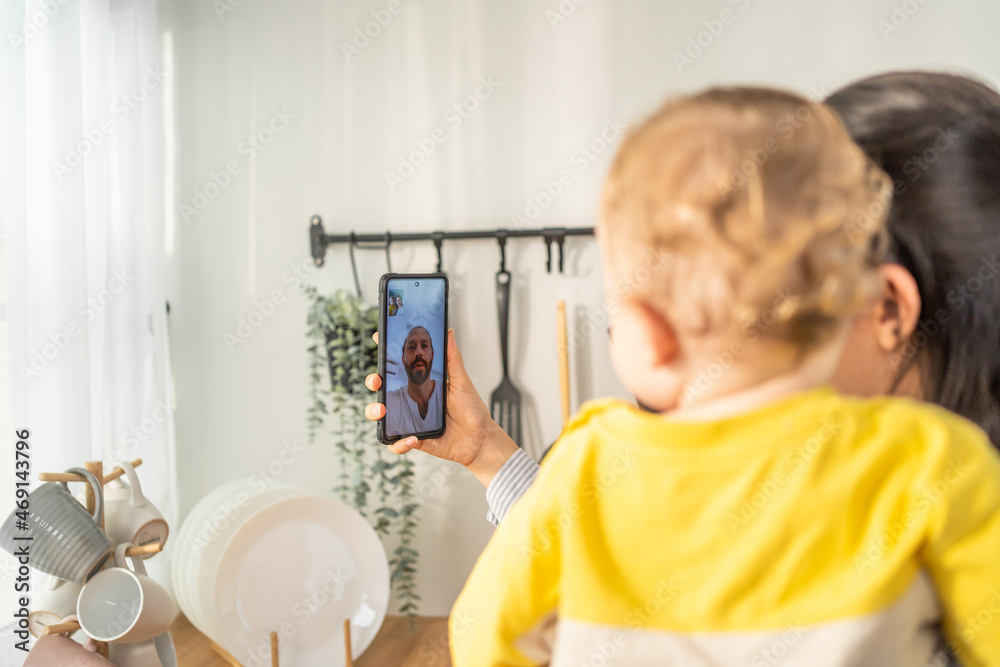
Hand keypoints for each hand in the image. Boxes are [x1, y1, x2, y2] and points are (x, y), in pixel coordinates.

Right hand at [365, 329, 519, 486]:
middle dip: (373, 382)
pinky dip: (398, 443)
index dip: (386, 356)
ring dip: (374, 411)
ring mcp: (412, 420)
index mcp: (422, 384)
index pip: (399, 368)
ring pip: (382, 416)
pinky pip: (397, 443)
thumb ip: (453, 358)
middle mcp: (414, 400)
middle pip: (383, 389)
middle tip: (377, 380)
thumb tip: (449, 332)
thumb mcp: (462, 382)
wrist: (480, 440)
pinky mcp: (415, 439)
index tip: (378, 339)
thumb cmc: (472, 411)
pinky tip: (412, 438)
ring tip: (383, 411)